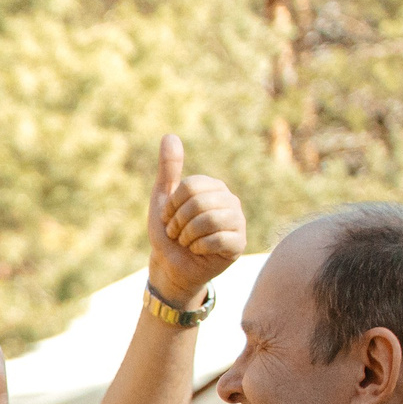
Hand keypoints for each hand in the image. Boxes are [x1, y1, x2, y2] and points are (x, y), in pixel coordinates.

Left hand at [146, 135, 246, 309]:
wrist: (171, 267)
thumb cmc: (168, 233)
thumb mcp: (163, 200)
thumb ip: (169, 169)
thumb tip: (169, 135)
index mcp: (214, 188)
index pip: (190, 186)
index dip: (172, 206)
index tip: (169, 218)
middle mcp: (230, 201)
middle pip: (199, 203)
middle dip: (178, 223)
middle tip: (177, 233)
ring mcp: (238, 222)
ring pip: (208, 220)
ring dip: (187, 236)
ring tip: (187, 242)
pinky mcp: (239, 244)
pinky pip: (218, 239)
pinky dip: (199, 248)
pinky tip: (199, 251)